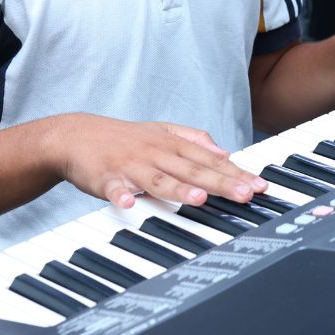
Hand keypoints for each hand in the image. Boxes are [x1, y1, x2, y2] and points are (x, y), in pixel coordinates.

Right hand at [49, 115, 266, 209]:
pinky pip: (113, 187)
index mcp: (171, 144)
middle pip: (192, 170)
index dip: (236, 172)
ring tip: (199, 198)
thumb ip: (194, 139)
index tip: (258, 185)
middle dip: (221, 183)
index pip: (209, 160)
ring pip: (158, 178)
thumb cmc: (123, 138)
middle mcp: (156, 152)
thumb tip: (224, 150)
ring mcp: (131, 164)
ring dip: (178, 189)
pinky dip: (120, 195)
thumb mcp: (162, 131)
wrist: (76, 135)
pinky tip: (128, 203)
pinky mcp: (105, 176)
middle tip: (245, 194)